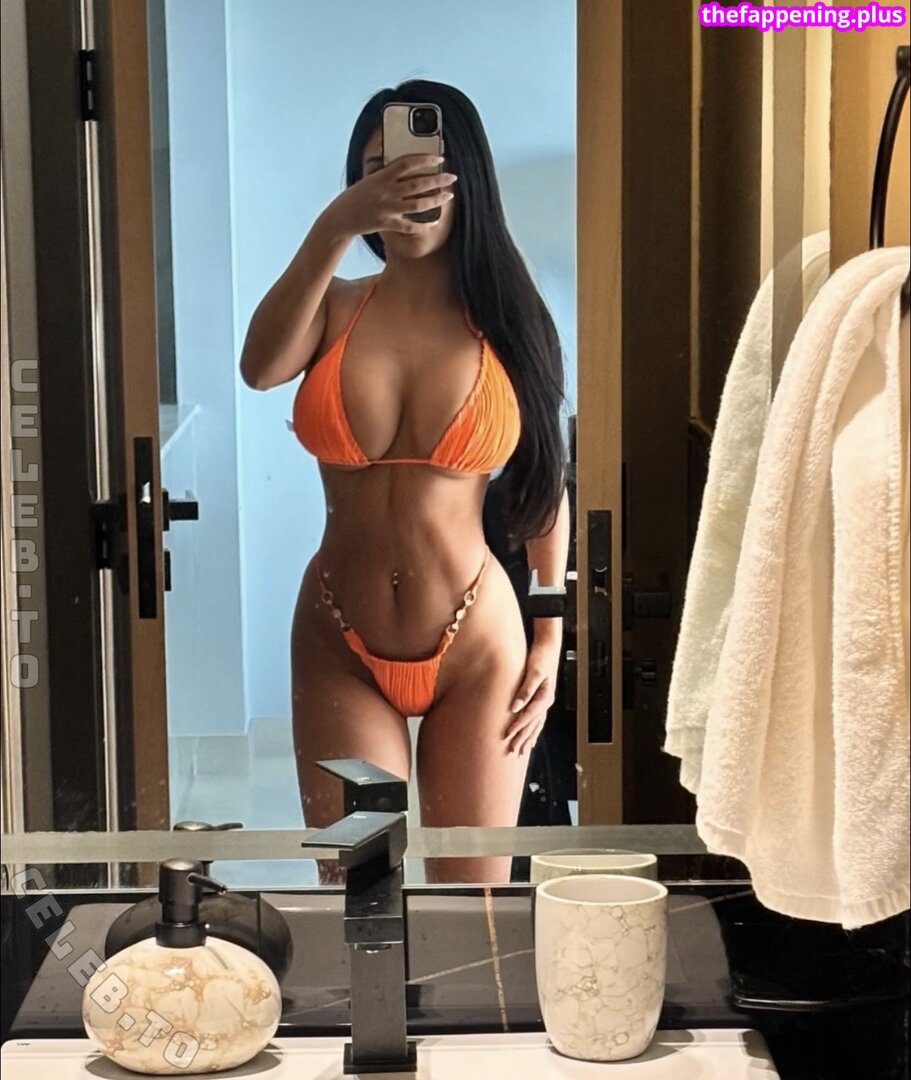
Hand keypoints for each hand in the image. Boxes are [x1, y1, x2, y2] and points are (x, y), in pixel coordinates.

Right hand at [321, 154, 456, 238]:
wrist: (339, 218)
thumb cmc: (355, 197)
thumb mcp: (369, 180)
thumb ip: (386, 174)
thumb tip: (405, 166)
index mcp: (381, 176)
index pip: (406, 163)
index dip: (424, 159)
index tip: (439, 158)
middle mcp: (385, 192)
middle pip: (417, 184)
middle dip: (438, 180)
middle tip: (452, 177)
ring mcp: (386, 209)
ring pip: (417, 205)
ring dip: (436, 200)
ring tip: (448, 196)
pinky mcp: (386, 224)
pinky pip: (409, 226)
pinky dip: (423, 226)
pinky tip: (434, 223)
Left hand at [504, 637, 561, 755]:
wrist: (549, 647)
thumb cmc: (541, 657)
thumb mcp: (533, 672)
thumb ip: (525, 690)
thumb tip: (515, 708)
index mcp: (545, 696)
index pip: (529, 716)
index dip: (518, 727)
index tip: (507, 735)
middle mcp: (546, 701)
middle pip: (534, 724)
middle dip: (523, 738)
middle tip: (513, 751)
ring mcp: (545, 701)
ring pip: (536, 724)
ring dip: (528, 737)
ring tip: (522, 750)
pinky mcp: (541, 698)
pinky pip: (537, 719)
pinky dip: (532, 729)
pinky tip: (530, 737)